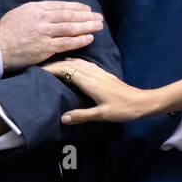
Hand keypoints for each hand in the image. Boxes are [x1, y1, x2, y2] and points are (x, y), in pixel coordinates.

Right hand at [0, 0, 102, 70]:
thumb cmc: (6, 31)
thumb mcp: (20, 13)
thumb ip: (37, 11)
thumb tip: (52, 11)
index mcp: (35, 8)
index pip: (61, 6)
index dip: (77, 7)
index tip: (87, 9)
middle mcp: (42, 18)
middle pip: (70, 16)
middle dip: (87, 16)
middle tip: (99, 17)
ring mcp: (45, 33)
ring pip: (71, 28)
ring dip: (88, 26)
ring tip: (99, 26)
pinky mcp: (45, 47)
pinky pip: (67, 43)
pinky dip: (80, 40)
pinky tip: (90, 38)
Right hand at [42, 59, 158, 123]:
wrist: (143, 102)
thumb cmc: (124, 109)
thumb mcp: (102, 115)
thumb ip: (82, 116)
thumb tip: (63, 118)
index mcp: (91, 82)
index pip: (67, 70)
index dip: (52, 69)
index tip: (38, 71)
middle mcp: (95, 74)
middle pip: (71, 64)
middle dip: (55, 64)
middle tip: (40, 68)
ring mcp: (101, 73)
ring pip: (79, 62)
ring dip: (65, 62)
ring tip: (52, 65)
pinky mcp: (106, 75)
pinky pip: (87, 65)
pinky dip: (76, 63)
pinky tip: (74, 65)